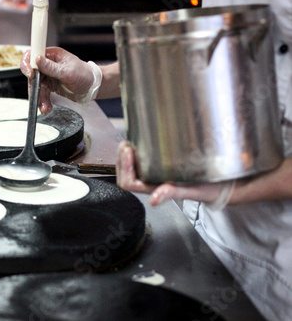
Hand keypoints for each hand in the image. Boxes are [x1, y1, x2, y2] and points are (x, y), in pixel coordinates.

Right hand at [20, 47, 100, 113]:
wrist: (92, 87)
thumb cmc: (84, 75)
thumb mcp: (68, 72)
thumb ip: (51, 67)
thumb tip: (37, 59)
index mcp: (52, 55)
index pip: (32, 55)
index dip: (27, 64)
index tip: (31, 75)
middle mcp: (48, 63)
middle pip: (32, 73)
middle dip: (33, 87)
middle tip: (36, 96)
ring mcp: (48, 75)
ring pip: (36, 86)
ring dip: (39, 98)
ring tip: (45, 108)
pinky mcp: (50, 85)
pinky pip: (42, 93)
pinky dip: (43, 101)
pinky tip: (47, 108)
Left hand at [116, 141, 234, 208]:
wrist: (221, 185)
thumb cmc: (206, 189)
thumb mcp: (191, 189)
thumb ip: (172, 193)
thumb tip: (154, 200)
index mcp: (154, 189)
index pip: (129, 183)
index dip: (124, 168)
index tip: (128, 150)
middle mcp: (151, 183)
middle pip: (125, 175)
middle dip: (121, 159)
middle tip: (125, 144)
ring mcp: (154, 175)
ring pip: (130, 169)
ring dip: (126, 156)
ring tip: (129, 142)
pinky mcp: (160, 167)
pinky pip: (140, 162)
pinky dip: (136, 153)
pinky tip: (139, 143)